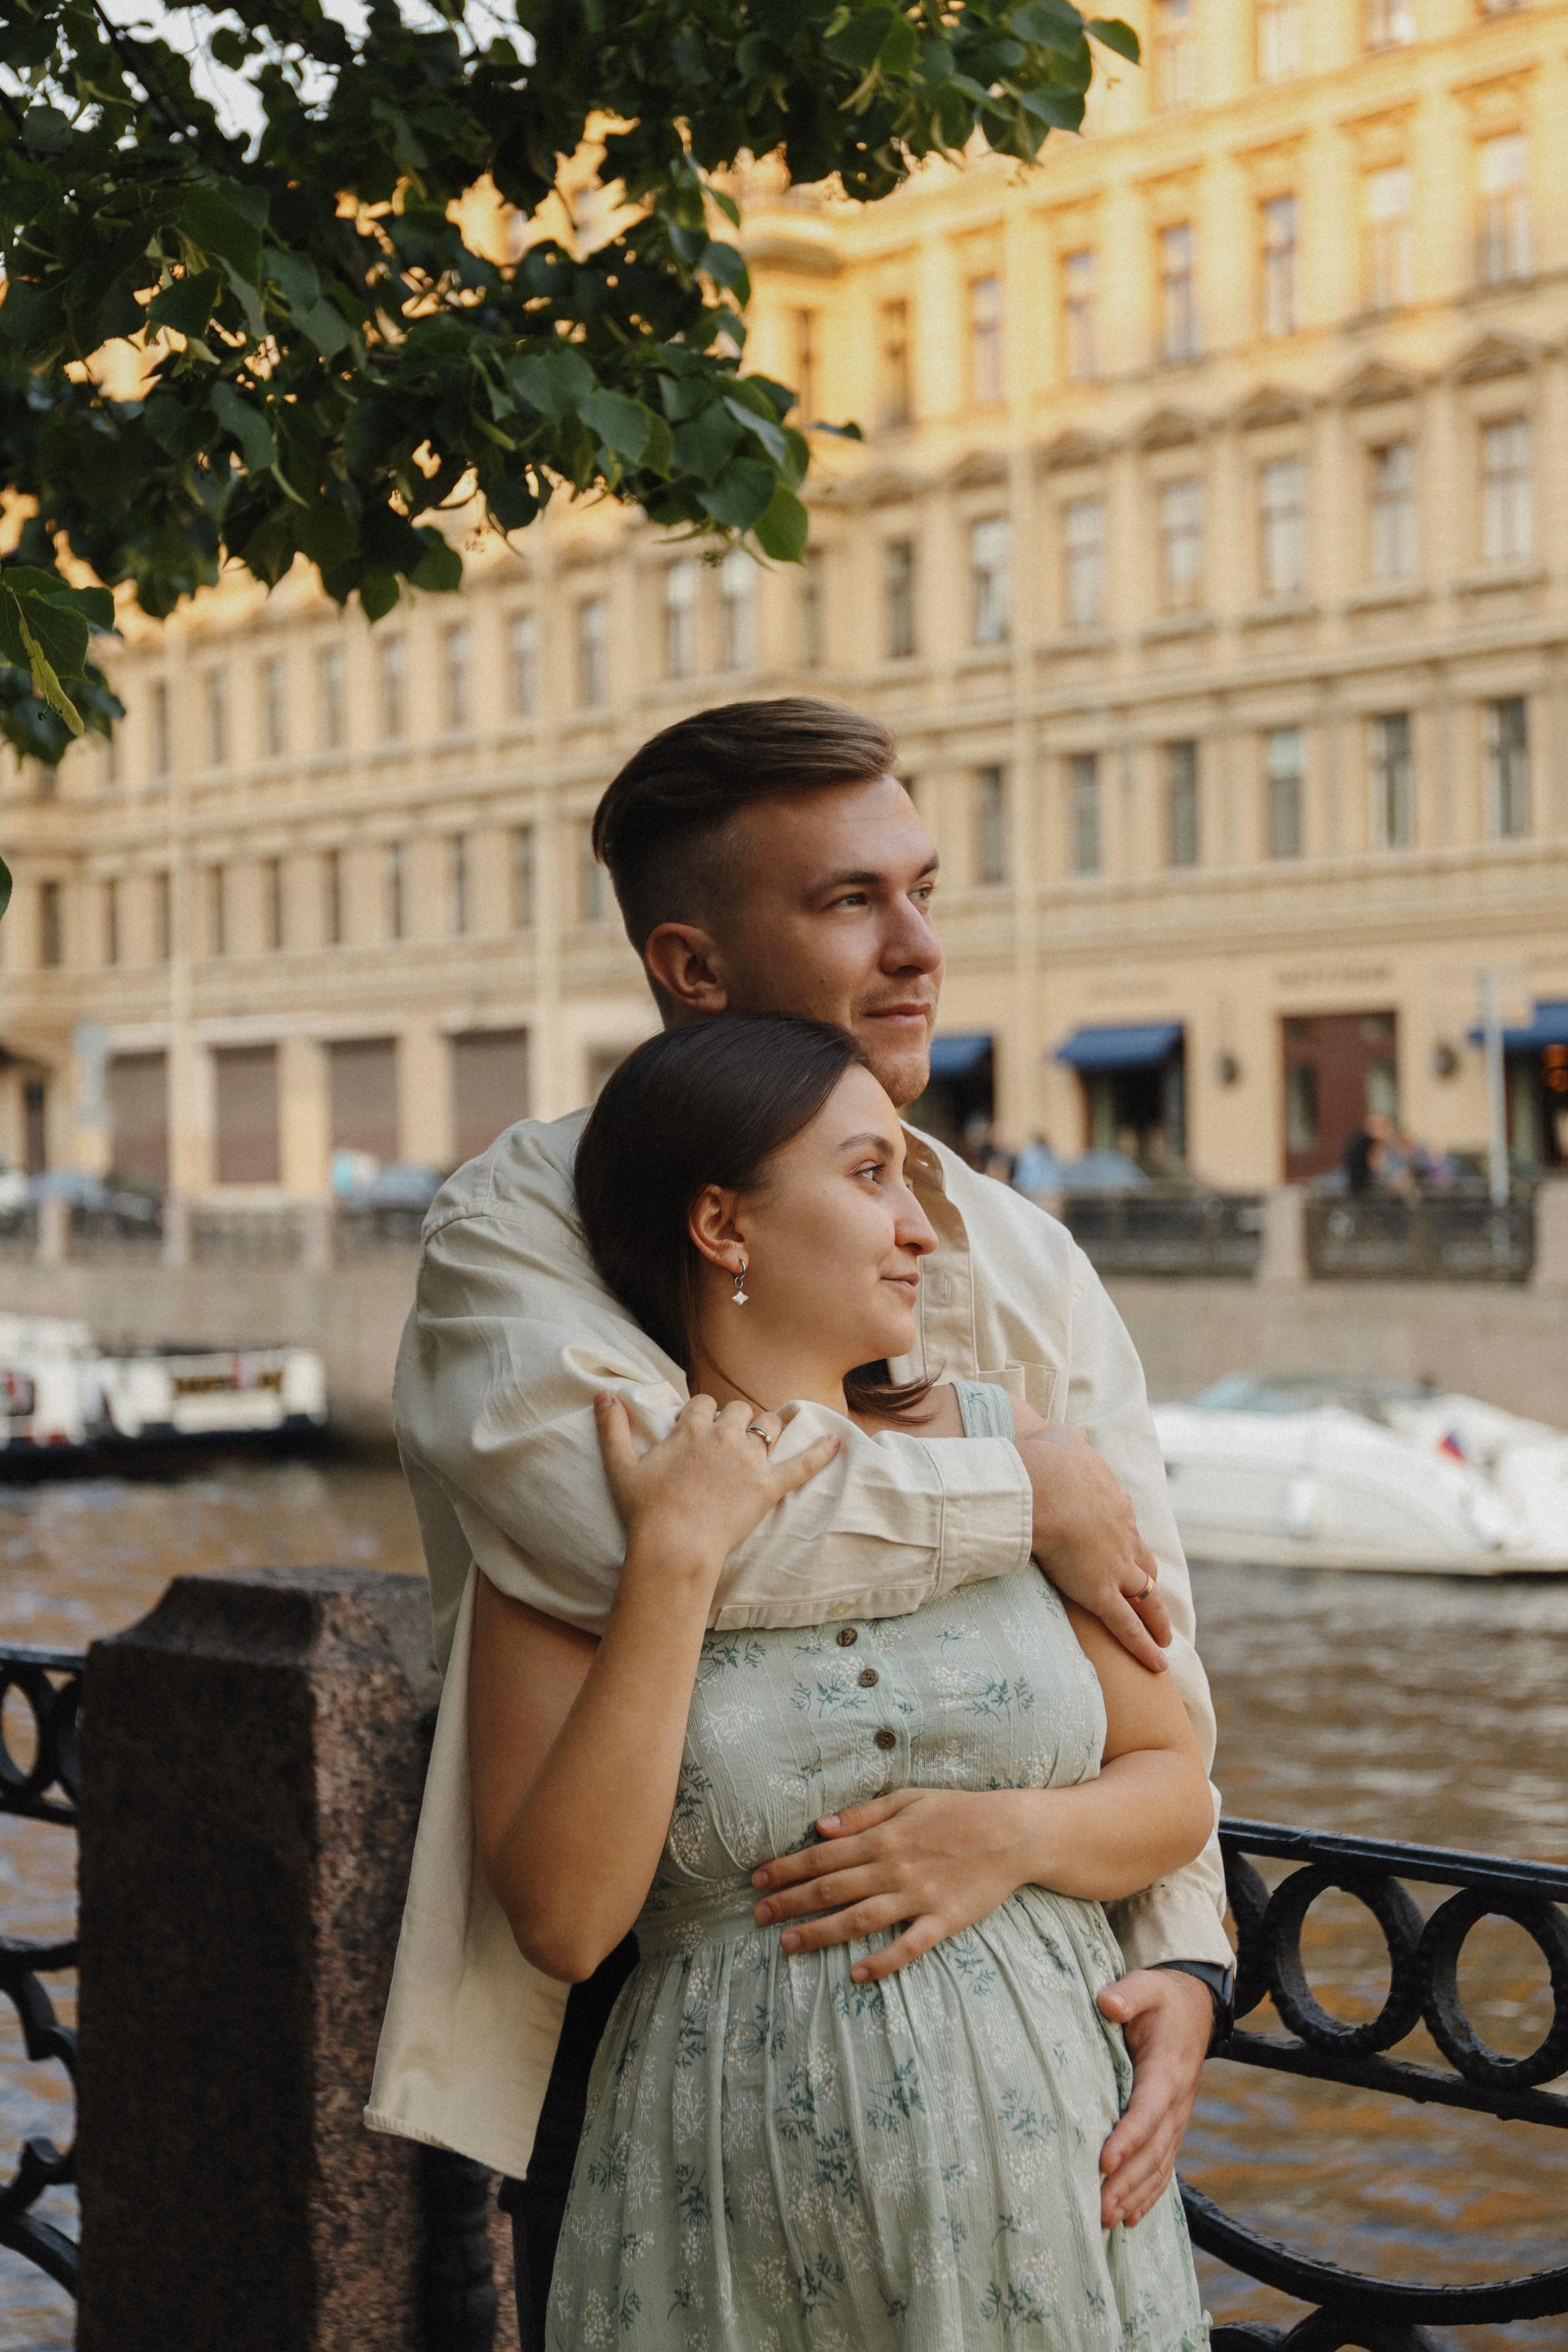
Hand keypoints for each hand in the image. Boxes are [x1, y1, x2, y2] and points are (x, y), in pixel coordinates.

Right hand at [594, 1392, 838, 1578]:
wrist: (674, 1547)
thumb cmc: (645, 1511)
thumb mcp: (620, 1466)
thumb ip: (612, 1427)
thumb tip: (602, 1393)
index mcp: (691, 1430)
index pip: (704, 1403)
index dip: (703, 1413)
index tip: (699, 1427)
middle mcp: (723, 1437)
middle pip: (739, 1411)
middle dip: (736, 1420)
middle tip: (730, 1441)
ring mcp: (749, 1461)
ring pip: (768, 1426)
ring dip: (768, 1429)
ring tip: (767, 1438)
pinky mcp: (769, 1487)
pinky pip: (802, 1464)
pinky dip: (821, 1452)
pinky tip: (837, 1442)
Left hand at [750, 1787, 1036, 1982]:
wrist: (1014, 1832)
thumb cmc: (959, 1811)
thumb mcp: (909, 1798)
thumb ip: (863, 1814)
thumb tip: (820, 1827)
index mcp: (883, 1837)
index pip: (823, 1855)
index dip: (787, 1868)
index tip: (757, 1879)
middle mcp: (894, 1868)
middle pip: (832, 1888)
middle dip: (790, 1902)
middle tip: (757, 1916)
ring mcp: (919, 1897)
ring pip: (859, 1919)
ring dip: (820, 1933)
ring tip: (788, 1944)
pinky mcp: (944, 1921)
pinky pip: (909, 1946)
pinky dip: (882, 1962)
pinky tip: (856, 1975)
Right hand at [1015, 1426, 1170, 1671]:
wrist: (1040, 1488)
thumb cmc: (1044, 1462)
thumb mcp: (1063, 1440)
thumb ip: (1073, 1440)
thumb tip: (1076, 1434)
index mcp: (1113, 1502)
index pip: (1124, 1525)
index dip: (1124, 1540)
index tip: (1122, 1551)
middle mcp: (1123, 1535)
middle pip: (1143, 1563)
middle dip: (1148, 1580)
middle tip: (1152, 1596)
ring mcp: (1116, 1566)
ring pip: (1146, 1597)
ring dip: (1157, 1619)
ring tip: (1166, 1637)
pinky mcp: (1102, 1593)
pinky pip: (1129, 1626)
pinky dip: (1145, 1645)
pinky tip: (1159, 1664)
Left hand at [1094, 1967, 1211, 2227]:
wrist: (1194, 2009)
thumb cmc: (1162, 1999)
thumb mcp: (1147, 1986)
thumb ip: (1129, 1993)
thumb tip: (1108, 2003)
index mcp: (1167, 2070)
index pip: (1148, 2109)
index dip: (1128, 2137)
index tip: (1104, 2161)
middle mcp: (1176, 2102)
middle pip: (1153, 2150)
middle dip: (1127, 2182)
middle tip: (1099, 2207)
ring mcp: (1176, 2119)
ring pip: (1159, 2165)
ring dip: (1135, 2195)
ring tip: (1107, 2220)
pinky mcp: (1170, 2127)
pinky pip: (1163, 2167)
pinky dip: (1149, 2195)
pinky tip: (1129, 2218)